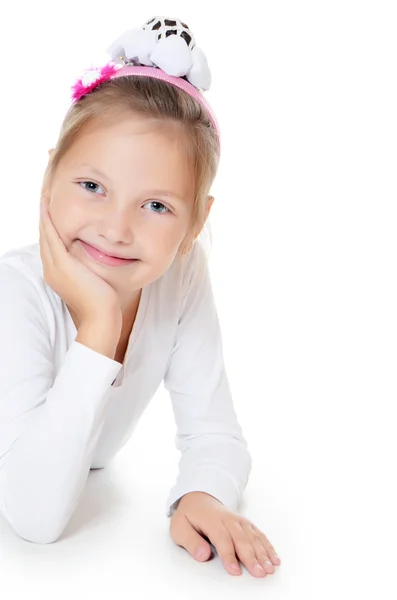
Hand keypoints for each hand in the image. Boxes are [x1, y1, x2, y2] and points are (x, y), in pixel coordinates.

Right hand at [39, 196, 121, 324]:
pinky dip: (48, 219)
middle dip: (45, 217)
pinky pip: (52, 236)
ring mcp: (55, 268)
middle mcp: (52, 270)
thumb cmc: (104, 303)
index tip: (53, 211)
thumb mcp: (93, 281)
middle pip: (45, 237)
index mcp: (58, 274)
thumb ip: (90, 269)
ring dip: (44, 214)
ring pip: (45, 234)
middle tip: (46, 197)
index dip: (51, 227)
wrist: (103, 317)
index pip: (52, 245)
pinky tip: (48, 205)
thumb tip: (97, 259)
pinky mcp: (62, 264)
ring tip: (46, 196)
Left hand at [169, 491, 280, 577]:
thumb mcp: (179, 528)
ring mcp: (238, 520)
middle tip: (259, 573)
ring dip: (263, 553)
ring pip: (252, 536)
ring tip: (270, 568)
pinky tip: (274, 558)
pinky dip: (267, 546)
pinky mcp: (245, 523)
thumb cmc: (189, 516)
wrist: (199, 498)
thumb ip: (190, 542)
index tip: (236, 571)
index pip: (222, 538)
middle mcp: (228, 519)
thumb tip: (203, 555)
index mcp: (211, 519)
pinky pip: (258, 534)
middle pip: (241, 538)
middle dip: (251, 557)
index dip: (229, 556)